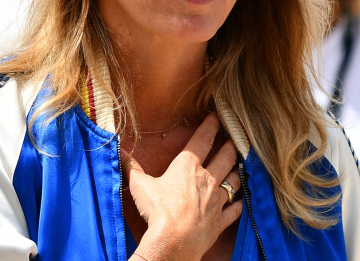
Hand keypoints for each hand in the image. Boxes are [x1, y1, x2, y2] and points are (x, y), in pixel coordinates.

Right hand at [123, 113, 242, 260]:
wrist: (173, 242)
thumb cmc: (157, 211)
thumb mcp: (140, 185)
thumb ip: (131, 166)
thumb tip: (119, 149)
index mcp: (188, 166)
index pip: (203, 139)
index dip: (211, 125)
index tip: (216, 117)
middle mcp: (207, 179)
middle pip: (225, 156)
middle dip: (231, 145)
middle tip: (234, 138)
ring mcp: (216, 200)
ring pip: (234, 180)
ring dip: (237, 170)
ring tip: (239, 164)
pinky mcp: (220, 220)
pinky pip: (235, 209)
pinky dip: (238, 203)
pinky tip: (240, 200)